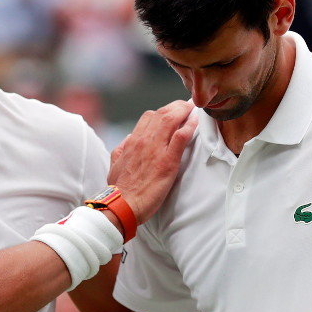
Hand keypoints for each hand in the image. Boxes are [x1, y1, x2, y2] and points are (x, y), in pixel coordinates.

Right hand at [109, 100, 196, 222]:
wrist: (122, 204)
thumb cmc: (120, 188)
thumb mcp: (115, 163)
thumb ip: (122, 148)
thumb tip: (129, 138)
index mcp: (132, 141)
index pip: (149, 117)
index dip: (163, 112)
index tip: (172, 112)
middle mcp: (144, 140)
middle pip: (162, 113)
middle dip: (177, 107)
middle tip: (187, 106)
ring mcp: (156, 149)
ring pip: (171, 119)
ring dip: (184, 111)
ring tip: (193, 109)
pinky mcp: (168, 161)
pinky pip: (181, 136)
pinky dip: (190, 125)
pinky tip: (196, 120)